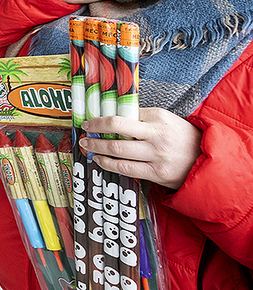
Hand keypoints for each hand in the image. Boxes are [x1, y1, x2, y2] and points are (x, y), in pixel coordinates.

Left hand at [80, 107, 201, 189]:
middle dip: (95, 132)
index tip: (90, 121)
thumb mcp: (165, 120)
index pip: (122, 116)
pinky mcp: (156, 173)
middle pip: (117, 131)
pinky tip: (100, 160)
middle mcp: (157, 136)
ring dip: (98, 148)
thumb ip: (141, 118)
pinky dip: (109, 164)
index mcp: (158, 118)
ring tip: (87, 146)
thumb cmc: (182, 137)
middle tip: (84, 132)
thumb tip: (112, 117)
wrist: (207, 160)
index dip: (102, 119)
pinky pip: (126, 168)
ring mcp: (156, 156)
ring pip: (118, 151)